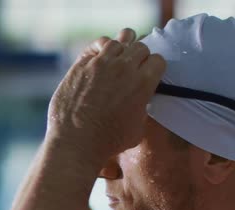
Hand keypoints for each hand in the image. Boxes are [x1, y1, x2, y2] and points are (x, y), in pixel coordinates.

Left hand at [46, 28, 165, 163]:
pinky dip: (102, 47)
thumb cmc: (108, 141)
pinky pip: (97, 45)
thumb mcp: (138, 128)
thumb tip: (141, 99)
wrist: (76, 142)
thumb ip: (142, 107)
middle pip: (140, 47)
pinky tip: (101, 56)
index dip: (154, 67)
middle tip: (133, 67)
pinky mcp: (82, 64)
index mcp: (143, 83)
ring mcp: (101, 63)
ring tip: (118, 60)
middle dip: (139, 57)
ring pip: (119, 41)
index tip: (148, 74)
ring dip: (121, 49)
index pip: (158, 60)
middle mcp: (124, 68)